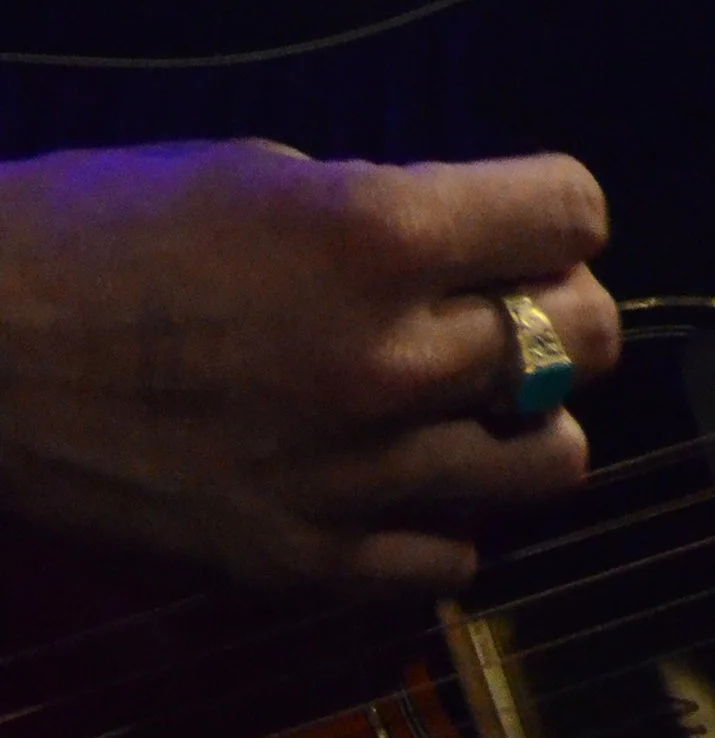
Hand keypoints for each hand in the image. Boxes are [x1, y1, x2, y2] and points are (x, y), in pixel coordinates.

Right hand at [0, 139, 623, 592]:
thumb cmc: (105, 230)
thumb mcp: (271, 174)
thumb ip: (396, 217)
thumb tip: (486, 250)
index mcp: (380, 234)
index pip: (577, 213)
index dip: (554, 207)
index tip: (520, 216)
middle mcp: (388, 360)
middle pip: (586, 338)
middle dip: (557, 307)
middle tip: (500, 302)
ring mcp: (351, 475)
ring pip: (552, 463)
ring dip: (521, 420)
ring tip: (461, 399)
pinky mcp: (302, 563)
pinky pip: (453, 560)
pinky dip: (441, 518)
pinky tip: (392, 476)